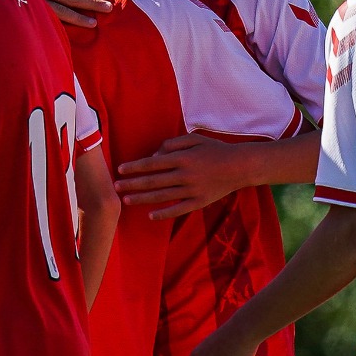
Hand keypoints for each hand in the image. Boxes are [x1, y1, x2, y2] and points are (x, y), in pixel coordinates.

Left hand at [116, 134, 246, 219]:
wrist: (240, 166)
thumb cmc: (215, 149)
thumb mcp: (194, 139)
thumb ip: (173, 144)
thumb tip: (154, 154)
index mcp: (183, 158)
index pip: (152, 163)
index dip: (135, 167)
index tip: (120, 169)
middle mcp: (185, 174)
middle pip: (153, 181)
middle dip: (132, 184)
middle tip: (115, 187)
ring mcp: (192, 190)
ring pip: (162, 196)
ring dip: (142, 199)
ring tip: (126, 200)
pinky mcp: (199, 202)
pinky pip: (178, 210)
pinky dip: (164, 213)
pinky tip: (150, 215)